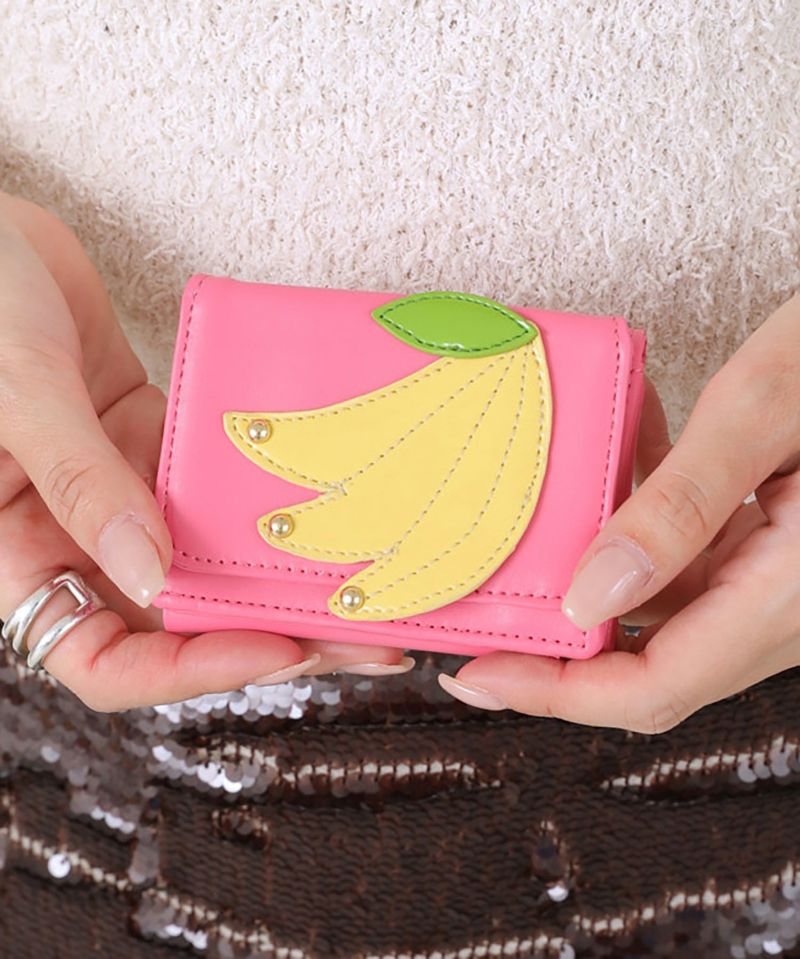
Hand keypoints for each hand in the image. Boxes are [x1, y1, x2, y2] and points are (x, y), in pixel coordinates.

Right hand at [0, 194, 411, 710]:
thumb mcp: (16, 392)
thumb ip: (82, 483)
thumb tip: (153, 578)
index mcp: (18, 554)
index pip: (107, 659)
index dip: (192, 671)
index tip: (278, 650)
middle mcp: (76, 538)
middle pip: (182, 622)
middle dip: (273, 635)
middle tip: (367, 636)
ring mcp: (123, 492)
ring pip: (212, 560)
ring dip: (284, 575)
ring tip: (371, 580)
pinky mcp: (155, 447)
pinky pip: (217, 490)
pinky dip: (269, 501)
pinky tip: (330, 500)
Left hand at [438, 292, 799, 731]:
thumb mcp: (759, 414)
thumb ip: (677, 510)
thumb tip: (589, 596)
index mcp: (790, 593)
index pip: (656, 686)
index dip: (558, 695)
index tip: (480, 678)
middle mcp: (786, 608)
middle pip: (653, 666)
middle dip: (562, 655)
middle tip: (484, 630)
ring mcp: (780, 583)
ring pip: (665, 618)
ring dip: (593, 587)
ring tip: (528, 552)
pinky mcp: (774, 552)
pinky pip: (688, 571)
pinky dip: (635, 541)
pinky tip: (608, 485)